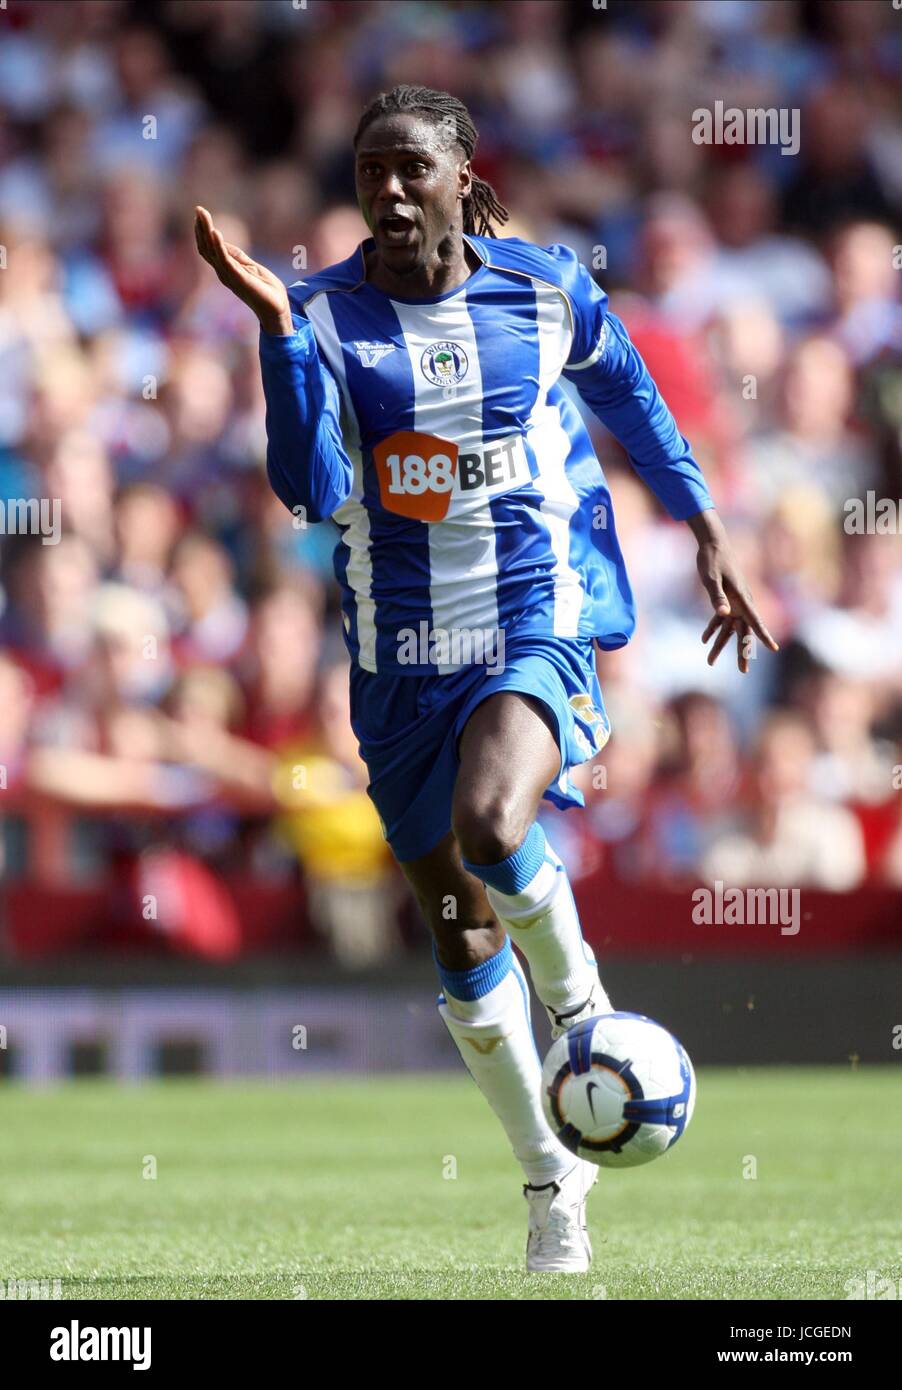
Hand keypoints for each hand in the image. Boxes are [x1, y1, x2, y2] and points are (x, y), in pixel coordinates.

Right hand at [194, 205, 292, 334]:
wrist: (277, 309)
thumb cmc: (266, 289)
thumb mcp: (251, 266)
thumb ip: (237, 255)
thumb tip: (222, 242)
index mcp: (226, 269)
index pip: (208, 248)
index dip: (203, 232)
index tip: (201, 214)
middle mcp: (223, 272)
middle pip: (206, 247)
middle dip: (201, 228)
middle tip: (199, 209)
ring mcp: (229, 276)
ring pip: (212, 251)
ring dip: (207, 231)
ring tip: (203, 215)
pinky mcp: (239, 278)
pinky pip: (225, 260)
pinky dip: (219, 246)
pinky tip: (215, 232)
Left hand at [688, 509, 778, 673]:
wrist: (712, 543)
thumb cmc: (712, 559)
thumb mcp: (711, 578)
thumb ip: (716, 597)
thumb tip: (723, 615)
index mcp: (742, 598)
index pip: (755, 621)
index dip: (763, 636)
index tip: (773, 648)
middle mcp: (741, 602)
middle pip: (744, 631)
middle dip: (743, 651)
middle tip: (743, 671)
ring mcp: (734, 602)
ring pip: (729, 629)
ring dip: (720, 645)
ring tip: (710, 662)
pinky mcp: (725, 599)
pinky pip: (720, 619)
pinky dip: (712, 629)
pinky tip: (704, 640)